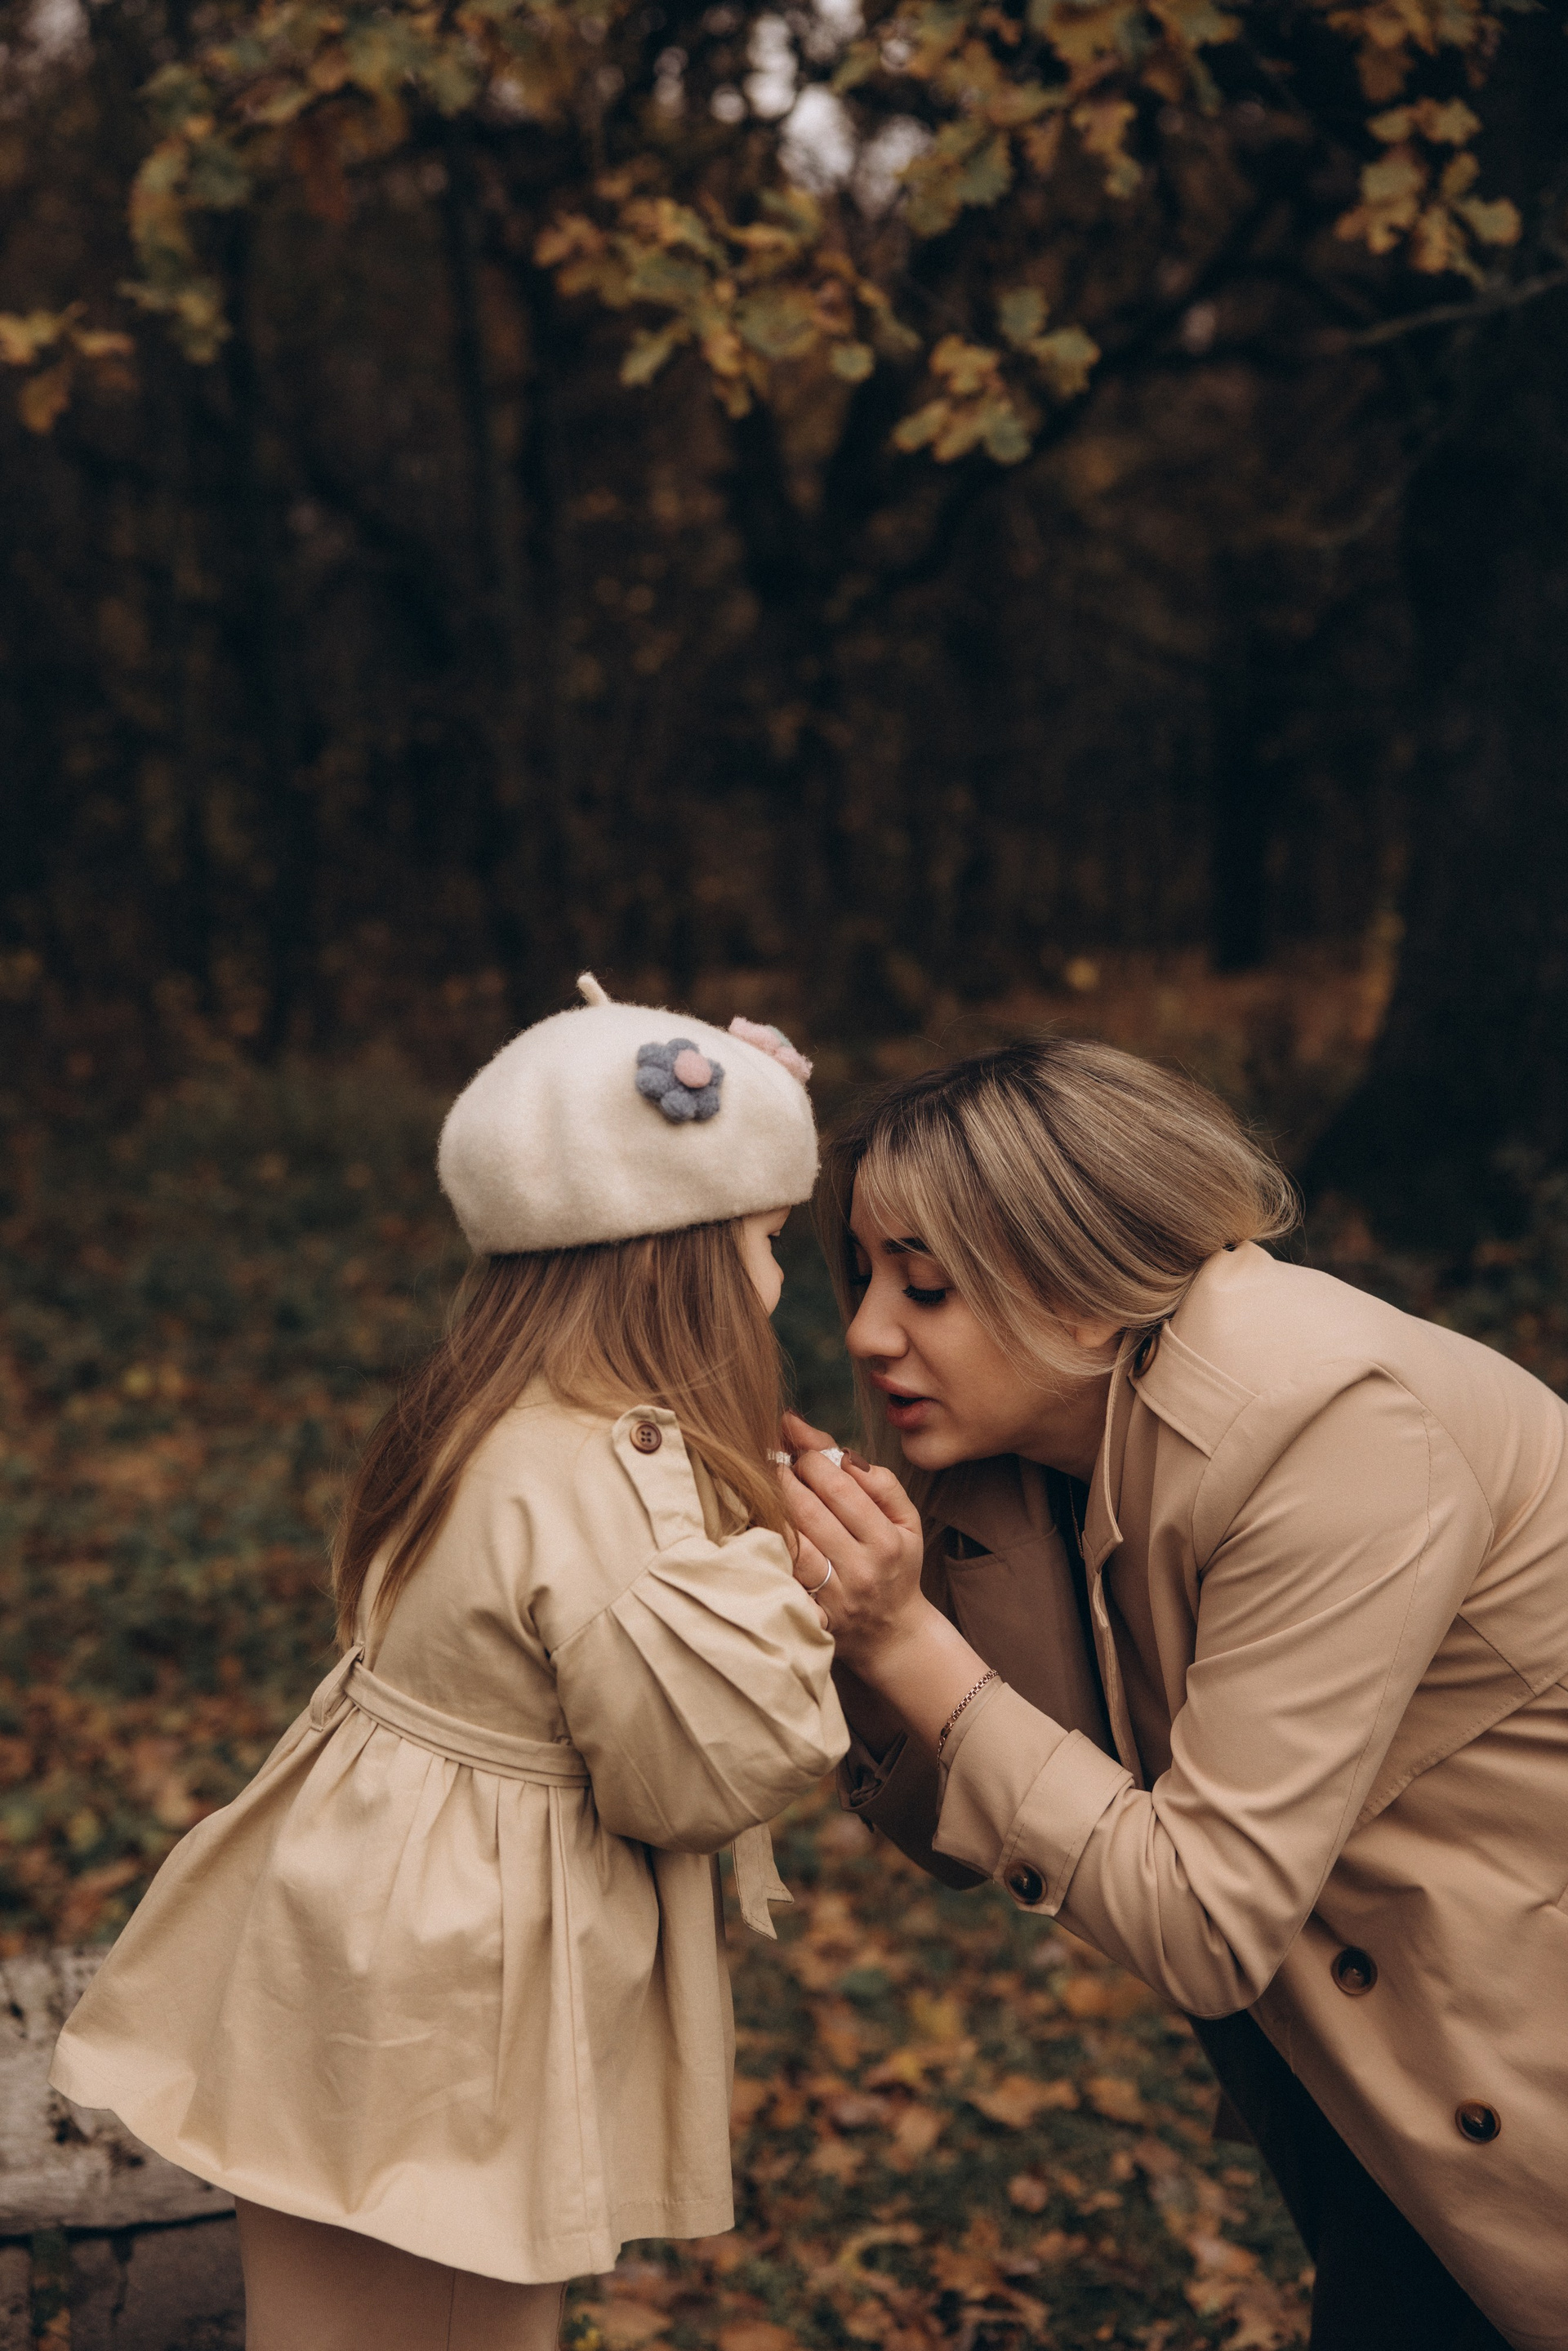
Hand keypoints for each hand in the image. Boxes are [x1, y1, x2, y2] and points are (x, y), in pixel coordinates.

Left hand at [778, 1411, 926, 1669]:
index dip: (811, 1457)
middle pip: (809, 1510)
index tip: (795, 1441)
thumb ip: (882, 1483)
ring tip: (761, 1483)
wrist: (892, 1634)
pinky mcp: (811, 1613)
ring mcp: (832, 1595)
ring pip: (790, 1542)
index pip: (840, 1487)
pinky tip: (758, 1525)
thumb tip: (843, 1453)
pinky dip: (767, 1548)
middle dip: (785, 1476)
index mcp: (885, 1540)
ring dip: (770, 1506)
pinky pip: (781, 1575)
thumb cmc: (896, 1565)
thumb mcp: (907, 1522)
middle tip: (773, 1458)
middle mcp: (860, 1568)